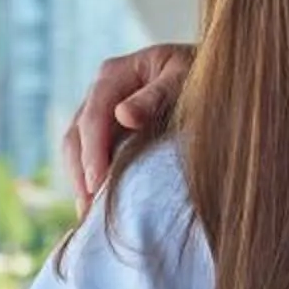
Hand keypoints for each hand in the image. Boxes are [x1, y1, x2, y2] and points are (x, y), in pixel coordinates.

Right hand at [63, 43, 193, 208]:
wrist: (212, 78)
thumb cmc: (200, 76)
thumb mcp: (183, 79)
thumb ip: (156, 97)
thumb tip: (124, 116)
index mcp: (114, 74)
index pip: (93, 116)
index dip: (93, 152)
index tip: (98, 184)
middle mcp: (100, 92)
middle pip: (76, 136)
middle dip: (81, 174)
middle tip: (90, 210)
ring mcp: (100, 112)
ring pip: (75, 149)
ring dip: (80, 181)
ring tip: (89, 214)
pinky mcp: (106, 131)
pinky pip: (88, 157)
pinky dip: (89, 180)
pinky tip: (96, 204)